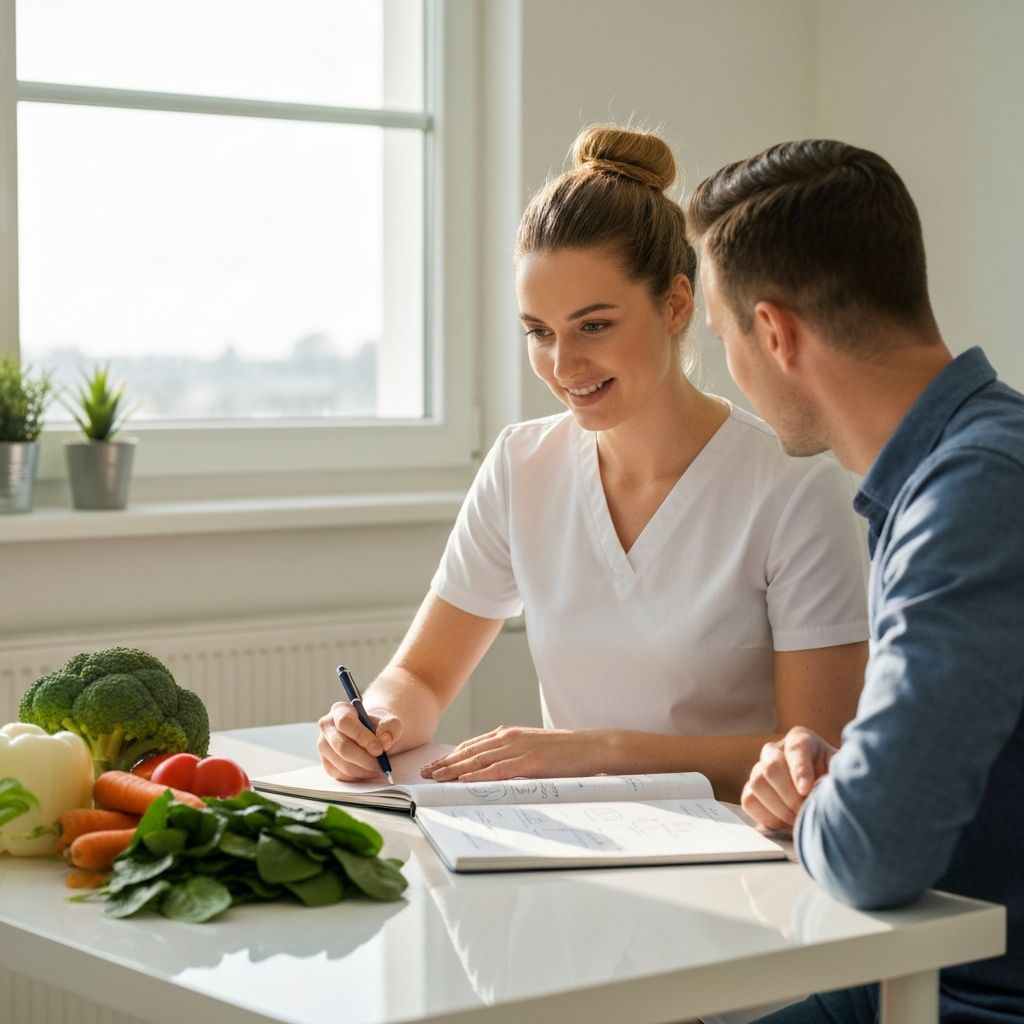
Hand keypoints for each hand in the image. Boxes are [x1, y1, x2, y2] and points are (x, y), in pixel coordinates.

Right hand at [317, 701, 402, 781]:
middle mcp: (327, 726)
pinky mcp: (326, 761)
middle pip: (342, 746)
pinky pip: (338, 774)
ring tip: (377, 769)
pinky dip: (355, 776)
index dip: (362, 737)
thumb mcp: (390, 723)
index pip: (345, 722)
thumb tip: (383, 740)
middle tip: (380, 765)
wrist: (373, 736)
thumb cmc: (379, 728)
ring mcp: (323, 745)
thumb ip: (391, 727)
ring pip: (341, 763)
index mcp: (340, 710)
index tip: (379, 749)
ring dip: (362, 770)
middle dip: (364, 759)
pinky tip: (367, 771)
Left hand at [420, 726, 610, 781]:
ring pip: (478, 760)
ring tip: (436, 778)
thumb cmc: (565, 752)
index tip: (436, 766)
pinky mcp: (529, 762)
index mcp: (510, 734)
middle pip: (469, 752)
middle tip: (425, 774)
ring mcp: (518, 749)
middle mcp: (509, 738)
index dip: (452, 756)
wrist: (592, 747)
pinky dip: (478, 776)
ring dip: (454, 770)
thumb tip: (494, 769)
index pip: (473, 745)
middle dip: (445, 763)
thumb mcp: (533, 749)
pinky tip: (464, 781)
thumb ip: (513, 755)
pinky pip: (498, 770)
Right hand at [741, 727, 835, 831]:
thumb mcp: (844, 776)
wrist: (829, 800)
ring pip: (756, 783)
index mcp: (801, 740)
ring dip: (778, 807)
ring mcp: (761, 769)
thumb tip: (815, 789)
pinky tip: (784, 822)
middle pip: (770, 765)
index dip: (800, 770)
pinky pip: (749, 800)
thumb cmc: (839, 785)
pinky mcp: (753, 790)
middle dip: (788, 794)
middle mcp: (777, 750)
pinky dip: (766, 815)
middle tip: (803, 810)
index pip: (795, 747)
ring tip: (798, 818)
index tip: (807, 790)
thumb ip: (834, 778)